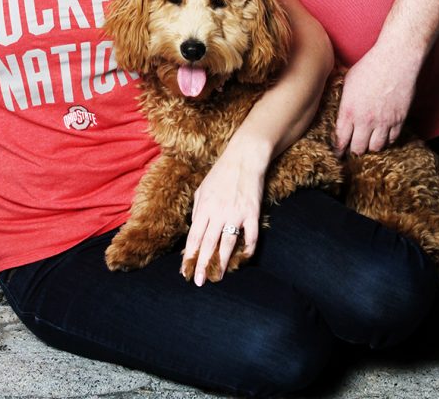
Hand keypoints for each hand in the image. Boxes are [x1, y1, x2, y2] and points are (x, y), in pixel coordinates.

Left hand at [180, 142, 265, 285]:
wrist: (244, 158)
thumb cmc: (221, 173)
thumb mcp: (203, 189)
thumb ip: (198, 209)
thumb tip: (195, 229)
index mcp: (204, 206)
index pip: (194, 236)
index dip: (189, 254)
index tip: (186, 270)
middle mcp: (218, 212)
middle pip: (208, 243)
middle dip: (202, 264)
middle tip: (199, 281)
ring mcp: (236, 213)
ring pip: (227, 243)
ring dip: (221, 262)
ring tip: (217, 276)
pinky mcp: (252, 212)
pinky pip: (251, 235)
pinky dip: (249, 248)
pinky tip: (244, 259)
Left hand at [334, 48, 418, 155]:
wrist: (395, 61)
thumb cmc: (370, 66)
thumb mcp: (348, 80)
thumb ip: (343, 99)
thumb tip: (337, 104)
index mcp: (349, 110)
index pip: (341, 139)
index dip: (339, 149)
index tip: (338, 153)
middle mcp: (365, 120)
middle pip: (358, 148)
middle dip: (354, 150)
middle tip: (354, 149)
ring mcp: (383, 122)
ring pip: (376, 147)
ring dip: (371, 146)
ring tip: (369, 143)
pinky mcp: (399, 120)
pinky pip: (392, 139)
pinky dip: (387, 140)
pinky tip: (384, 135)